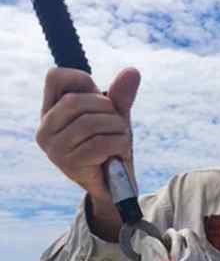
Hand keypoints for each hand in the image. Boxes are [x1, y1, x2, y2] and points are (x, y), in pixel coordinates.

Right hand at [36, 66, 140, 207]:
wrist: (115, 188)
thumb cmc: (111, 147)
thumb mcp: (115, 117)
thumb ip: (120, 96)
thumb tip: (133, 72)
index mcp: (50, 112)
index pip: (55, 77)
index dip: (82, 79)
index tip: (100, 97)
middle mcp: (45, 130)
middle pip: (75, 101)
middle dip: (106, 108)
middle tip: (119, 121)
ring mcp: (55, 149)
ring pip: (89, 123)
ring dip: (116, 127)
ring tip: (123, 136)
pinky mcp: (70, 165)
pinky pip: (99, 144)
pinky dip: (118, 143)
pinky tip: (122, 150)